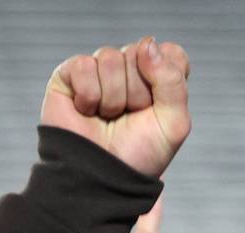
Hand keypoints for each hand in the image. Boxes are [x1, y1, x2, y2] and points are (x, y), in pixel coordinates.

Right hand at [41, 37, 190, 178]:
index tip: (158, 107)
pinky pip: (85, 66)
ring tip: (107, 118)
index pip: (171, 53)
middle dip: (139, 93)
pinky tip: (86, 111)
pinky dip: (89, 96)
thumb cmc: (139, 154)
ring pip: (112, 58)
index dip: (167, 78)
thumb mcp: (173, 125)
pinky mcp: (71, 73)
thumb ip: (173, 82)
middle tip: (130, 117)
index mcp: (159, 80)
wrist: (101, 176)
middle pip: (141, 53)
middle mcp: (131, 70)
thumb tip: (147, 43)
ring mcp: (100, 70)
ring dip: (113, 98)